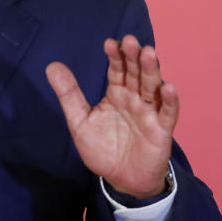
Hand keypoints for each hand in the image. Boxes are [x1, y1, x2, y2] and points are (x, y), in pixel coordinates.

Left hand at [45, 35, 178, 197]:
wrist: (121, 179)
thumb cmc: (103, 149)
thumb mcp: (80, 121)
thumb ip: (68, 94)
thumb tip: (51, 65)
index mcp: (116, 94)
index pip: (117, 70)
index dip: (115, 57)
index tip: (109, 43)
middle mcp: (134, 99)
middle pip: (136, 74)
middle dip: (134, 57)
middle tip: (130, 40)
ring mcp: (149, 113)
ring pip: (152, 88)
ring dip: (151, 70)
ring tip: (149, 53)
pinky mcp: (161, 130)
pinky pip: (168, 114)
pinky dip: (170, 101)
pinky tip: (168, 87)